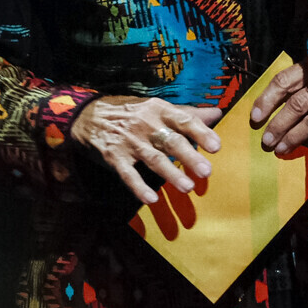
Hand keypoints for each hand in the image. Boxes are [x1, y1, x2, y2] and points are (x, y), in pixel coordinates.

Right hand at [71, 96, 222, 203]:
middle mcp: (145, 124)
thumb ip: (187, 113)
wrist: (90, 114)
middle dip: (189, 156)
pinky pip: (128, 174)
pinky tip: (151, 199)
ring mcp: (129, 141)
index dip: (200, 133)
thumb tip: (217, 113)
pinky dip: (139, 187)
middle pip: (170, 141)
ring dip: (170, 173)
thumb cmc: (132, 112)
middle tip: (206, 171)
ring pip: (152, 159)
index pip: (183, 120)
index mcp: (159, 110)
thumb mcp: (157, 107)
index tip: (216, 147)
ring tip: (188, 187)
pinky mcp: (114, 156)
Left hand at [249, 52, 307, 154]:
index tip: (255, 117)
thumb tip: (264, 110)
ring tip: (280, 148)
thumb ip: (295, 85)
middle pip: (298, 104)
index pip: (285, 80)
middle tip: (266, 140)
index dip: (267, 100)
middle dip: (279, 124)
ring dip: (293, 138)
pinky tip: (305, 146)